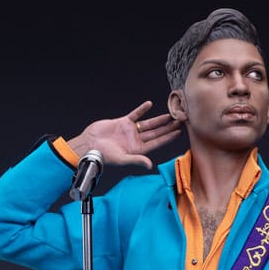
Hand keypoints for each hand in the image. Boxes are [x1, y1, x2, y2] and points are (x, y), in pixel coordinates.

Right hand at [66, 100, 181, 169]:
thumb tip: (150, 165)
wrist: (89, 145)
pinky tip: (149, 104)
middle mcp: (136, 140)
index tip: (178, 132)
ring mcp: (130, 131)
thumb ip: (137, 160)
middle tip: (179, 121)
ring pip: (147, 124)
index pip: (157, 142)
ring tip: (170, 114)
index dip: (168, 137)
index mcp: (138, 150)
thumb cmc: (104, 156)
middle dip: (167, 127)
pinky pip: (134, 115)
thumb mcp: (122, 159)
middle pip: (155, 132)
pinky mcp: (122, 122)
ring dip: (158, 119)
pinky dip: (141, 110)